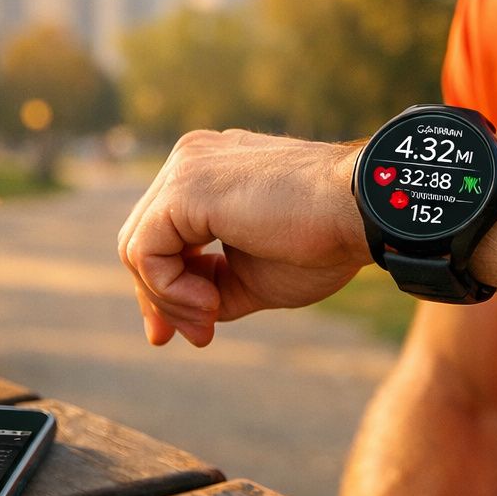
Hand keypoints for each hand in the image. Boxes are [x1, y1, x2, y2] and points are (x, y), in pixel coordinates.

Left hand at [117, 129, 369, 346]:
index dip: (165, 286)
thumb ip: (212, 286)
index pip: (163, 232)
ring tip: (212, 319)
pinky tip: (211, 303)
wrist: (359, 213)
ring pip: (137, 248)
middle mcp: (191, 160)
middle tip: (197, 335)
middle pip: (143, 240)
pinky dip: (168, 289)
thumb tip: (179, 317)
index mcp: (210, 171)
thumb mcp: (255, 276)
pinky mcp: (184, 187)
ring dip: (169, 299)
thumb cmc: (322, 240)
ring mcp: (185, 168)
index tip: (192, 329)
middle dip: (160, 298)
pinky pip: (145, 252)